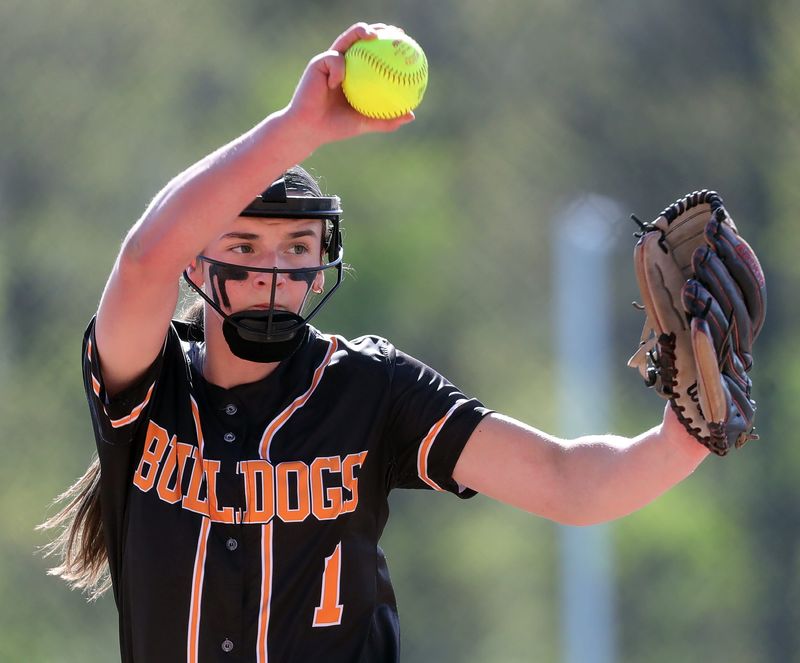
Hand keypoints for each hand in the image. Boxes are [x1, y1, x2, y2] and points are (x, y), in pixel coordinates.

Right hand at [282, 23, 414, 146]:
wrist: (310, 129)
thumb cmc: (335, 127)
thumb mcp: (365, 123)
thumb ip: (386, 119)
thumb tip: (411, 115)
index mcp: (355, 75)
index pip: (372, 54)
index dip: (387, 44)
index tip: (403, 39)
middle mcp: (343, 64)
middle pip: (360, 39)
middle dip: (376, 29)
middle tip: (392, 31)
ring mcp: (330, 62)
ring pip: (346, 40)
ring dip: (359, 32)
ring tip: (372, 35)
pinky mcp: (318, 63)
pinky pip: (334, 60)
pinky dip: (339, 70)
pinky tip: (337, 83)